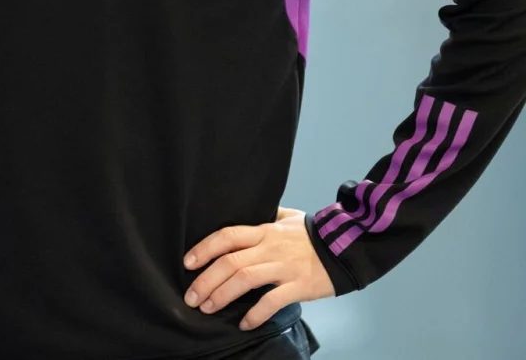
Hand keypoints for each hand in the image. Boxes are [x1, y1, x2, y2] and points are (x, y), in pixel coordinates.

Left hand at [182, 207, 334, 330]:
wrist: (347, 248)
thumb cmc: (312, 234)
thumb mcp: (287, 217)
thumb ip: (264, 217)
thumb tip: (244, 211)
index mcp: (264, 230)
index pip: (227, 236)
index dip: (204, 248)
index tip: (187, 263)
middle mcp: (270, 247)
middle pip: (230, 262)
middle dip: (206, 280)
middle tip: (191, 297)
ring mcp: (284, 267)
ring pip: (245, 280)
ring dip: (222, 296)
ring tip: (207, 309)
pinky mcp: (299, 286)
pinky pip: (272, 301)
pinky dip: (255, 314)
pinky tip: (244, 324)